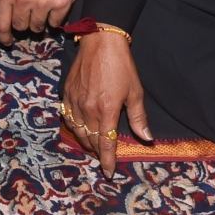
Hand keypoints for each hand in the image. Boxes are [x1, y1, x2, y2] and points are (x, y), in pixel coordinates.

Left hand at [0, 0, 84, 41]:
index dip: (4, 36)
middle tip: (32, 9)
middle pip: (21, 27)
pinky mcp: (63, 2)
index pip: (2, 24)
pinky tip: (56, 2)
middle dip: (26, 22)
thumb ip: (3, 6)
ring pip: (39, 27)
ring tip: (44, 3)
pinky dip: (56, 17)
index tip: (7, 41)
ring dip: (41, 20)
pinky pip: (56, 24)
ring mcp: (44, 1)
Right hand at [61, 27, 151, 172]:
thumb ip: (138, 117)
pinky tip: (78, 127)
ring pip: (76, 130)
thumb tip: (146, 138)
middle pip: (90, 139)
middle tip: (104, 158)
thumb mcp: (135, 91)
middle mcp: (88, 109)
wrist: (100, 41)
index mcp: (106, 110)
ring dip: (84, 142)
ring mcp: (75, 101)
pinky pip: (67, 116)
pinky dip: (73, 126)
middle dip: (97, 152)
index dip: (108, 160)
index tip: (109, 173)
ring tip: (92, 146)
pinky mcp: (67, 92)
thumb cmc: (121, 65)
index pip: (105, 143)